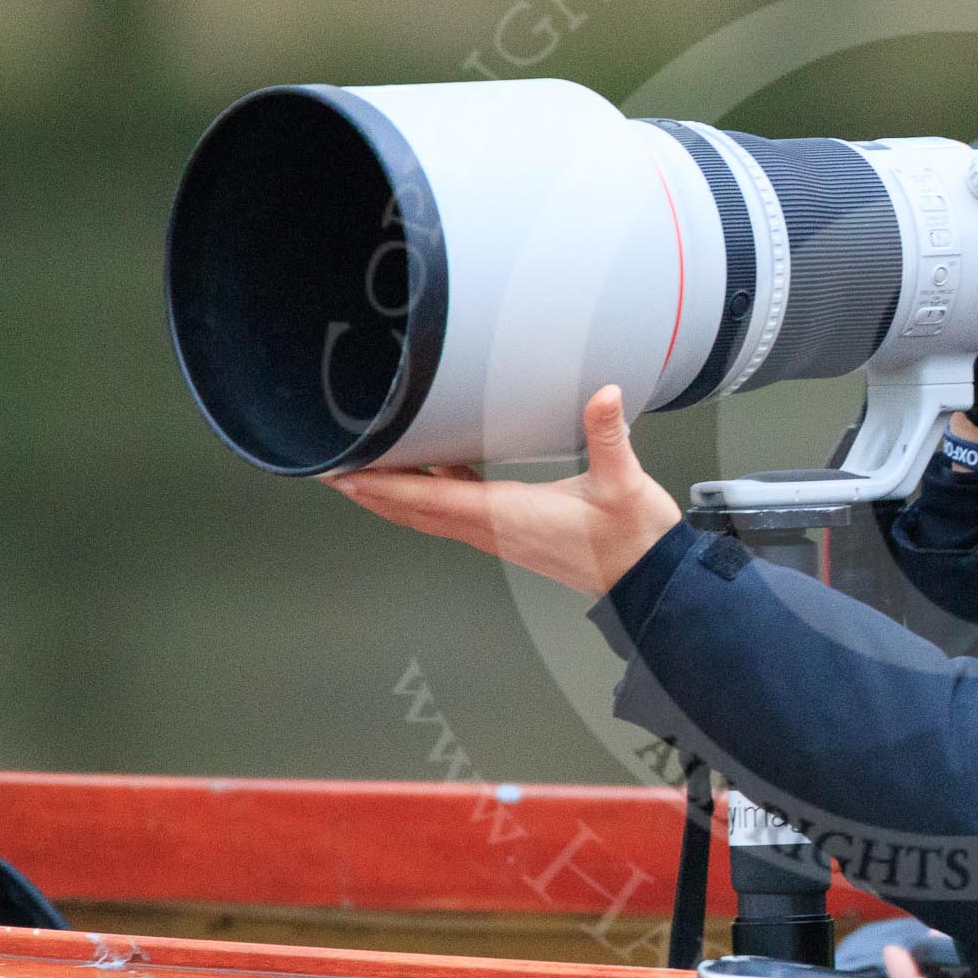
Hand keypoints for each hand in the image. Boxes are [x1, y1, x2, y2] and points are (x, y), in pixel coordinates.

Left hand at [324, 386, 682, 596]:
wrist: (649, 583)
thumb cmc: (633, 542)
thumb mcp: (623, 484)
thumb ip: (608, 435)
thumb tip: (604, 394)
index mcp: (508, 516)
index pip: (428, 500)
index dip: (382, 485)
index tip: (343, 472)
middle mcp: (494, 530)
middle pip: (413, 511)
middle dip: (368, 489)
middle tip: (328, 466)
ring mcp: (500, 534)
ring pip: (429, 515)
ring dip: (391, 495)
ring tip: (360, 469)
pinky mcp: (512, 533)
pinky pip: (455, 512)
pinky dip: (429, 495)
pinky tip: (430, 471)